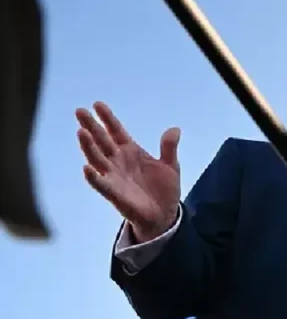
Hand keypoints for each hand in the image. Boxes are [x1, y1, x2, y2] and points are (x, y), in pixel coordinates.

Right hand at [75, 102, 181, 241]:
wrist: (165, 214)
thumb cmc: (164, 189)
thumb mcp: (170, 166)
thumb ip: (169, 148)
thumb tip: (175, 129)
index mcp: (131, 151)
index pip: (116, 131)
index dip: (108, 118)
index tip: (97, 104)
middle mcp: (118, 161)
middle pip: (102, 140)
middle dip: (91, 126)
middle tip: (80, 111)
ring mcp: (114, 176)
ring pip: (97, 159)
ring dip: (89, 146)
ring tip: (82, 132)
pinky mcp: (114, 193)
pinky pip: (100, 184)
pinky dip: (93, 177)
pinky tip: (87, 167)